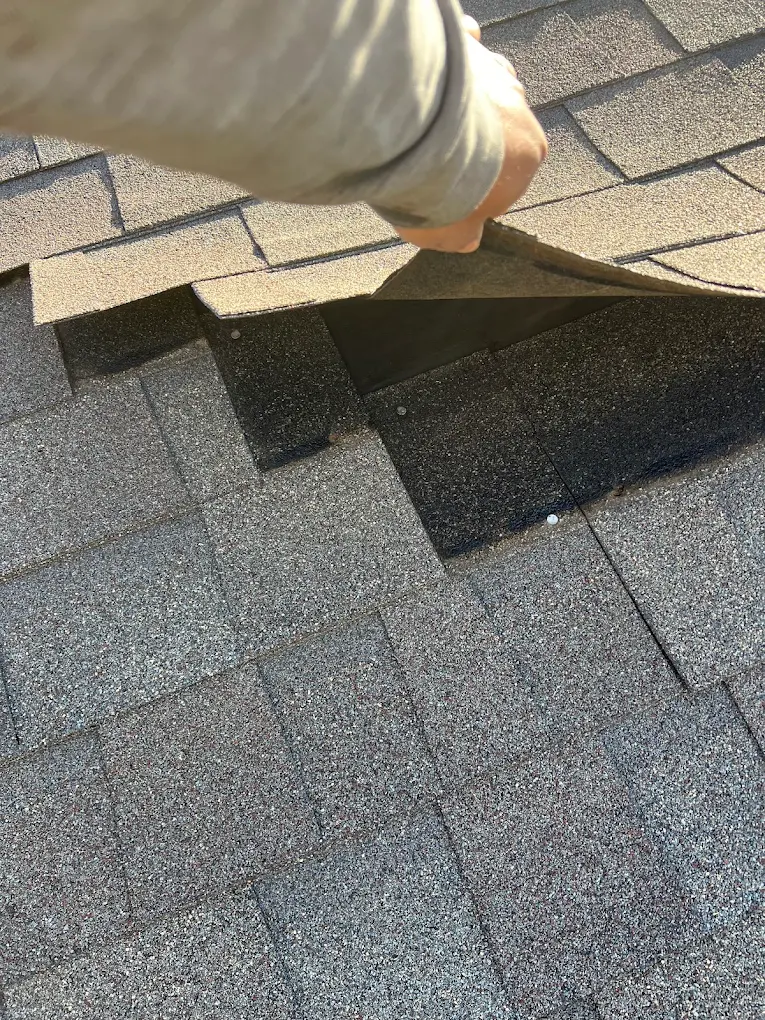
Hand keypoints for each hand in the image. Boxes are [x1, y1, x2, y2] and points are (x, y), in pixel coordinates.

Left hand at [396, 18, 546, 253]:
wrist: (416, 139)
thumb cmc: (440, 192)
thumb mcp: (453, 235)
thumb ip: (465, 237)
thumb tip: (468, 241)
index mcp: (530, 154)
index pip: (508, 175)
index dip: (478, 188)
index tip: (450, 194)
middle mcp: (519, 109)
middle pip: (497, 129)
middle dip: (472, 143)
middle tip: (435, 159)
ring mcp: (494, 74)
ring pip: (483, 88)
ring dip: (463, 101)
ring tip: (431, 119)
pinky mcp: (464, 49)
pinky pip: (466, 42)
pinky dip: (458, 48)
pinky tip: (440, 59)